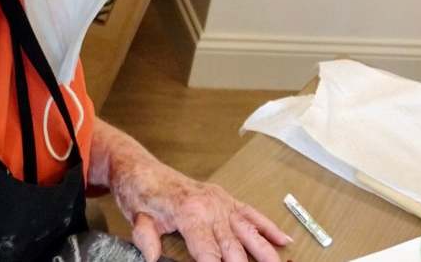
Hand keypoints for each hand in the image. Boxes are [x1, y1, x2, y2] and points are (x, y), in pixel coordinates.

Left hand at [90, 118, 291, 260]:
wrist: (139, 168)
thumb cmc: (139, 193)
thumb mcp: (136, 216)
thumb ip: (146, 237)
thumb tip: (152, 256)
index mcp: (190, 214)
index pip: (209, 255)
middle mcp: (210, 207)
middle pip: (235, 248)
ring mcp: (220, 201)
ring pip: (250, 232)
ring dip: (266, 252)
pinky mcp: (223, 197)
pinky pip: (250, 213)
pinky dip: (268, 226)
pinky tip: (284, 240)